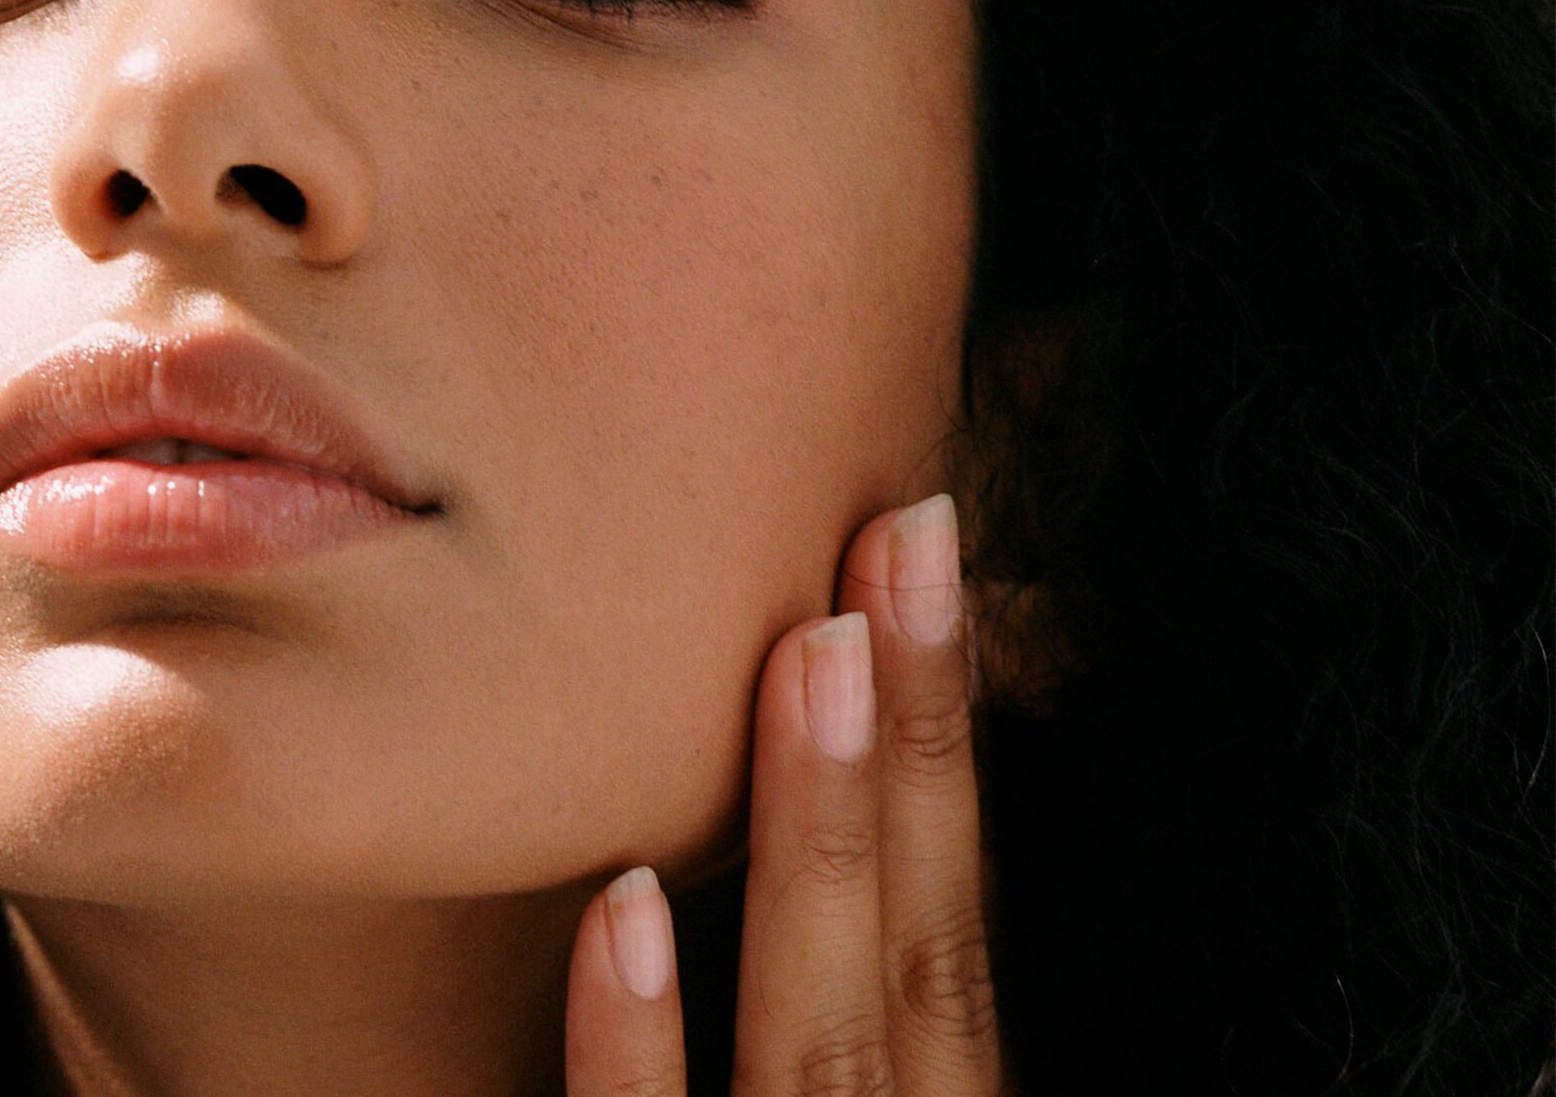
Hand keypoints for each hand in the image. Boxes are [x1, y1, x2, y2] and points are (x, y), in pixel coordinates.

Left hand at [562, 494, 1007, 1095]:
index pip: (950, 932)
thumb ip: (808, 995)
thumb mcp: (798, 1095)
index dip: (944, 746)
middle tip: (901, 529)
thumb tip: (799, 743)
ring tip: (809, 657)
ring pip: (817, 1043)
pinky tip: (618, 902)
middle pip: (922, 959)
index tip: (920, 542)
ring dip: (819, 840)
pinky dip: (635, 1042)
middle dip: (915, 742)